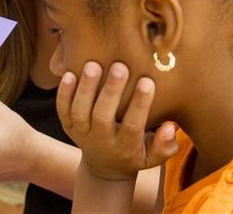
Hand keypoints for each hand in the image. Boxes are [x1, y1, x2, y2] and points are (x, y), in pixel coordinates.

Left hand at [57, 61, 177, 181]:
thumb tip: (170, 127)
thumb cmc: (135, 154)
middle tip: (120, 66)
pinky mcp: (68, 125)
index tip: (147, 81)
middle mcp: (101, 140)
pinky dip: (63, 93)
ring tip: (93, 65)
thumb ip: (165, 145)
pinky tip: (69, 74)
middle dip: (111, 91)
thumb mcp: (154, 157)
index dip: (140, 105)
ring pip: (80, 112)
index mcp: (125, 147)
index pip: (132, 126)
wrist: (105, 167)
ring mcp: (82, 133)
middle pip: (103, 116)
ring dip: (85, 88)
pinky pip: (62, 110)